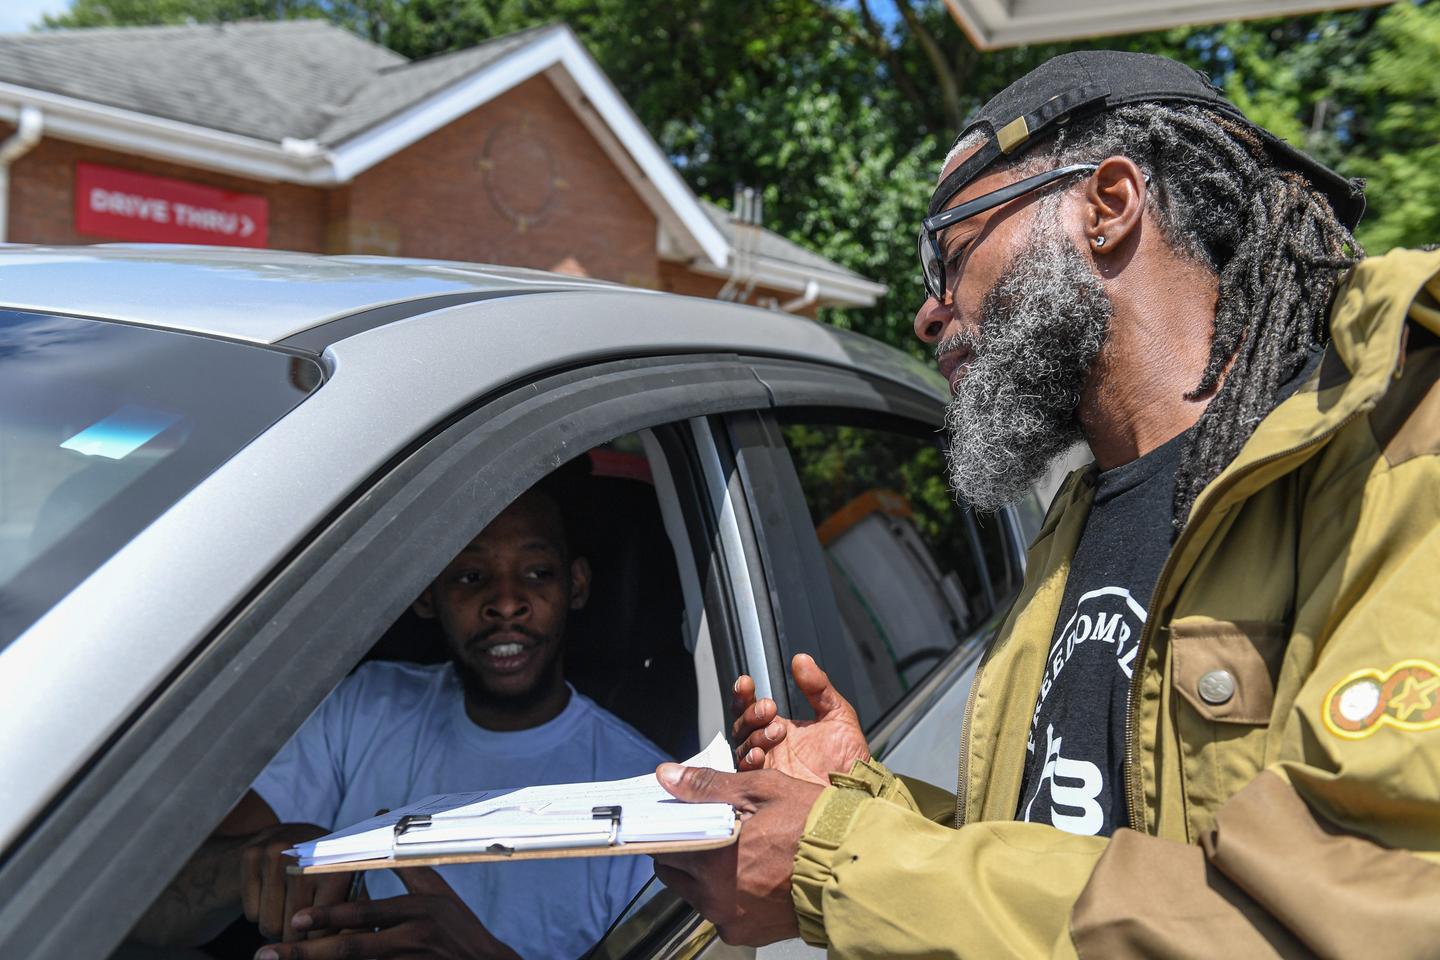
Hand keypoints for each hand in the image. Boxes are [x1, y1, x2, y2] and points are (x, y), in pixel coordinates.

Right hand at [241, 822, 347, 941]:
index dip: (321, 945)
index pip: (322, 929)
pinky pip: (251, 913)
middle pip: (292, 932)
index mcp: (336, 868)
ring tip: (291, 906)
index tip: (321, 946)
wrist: (294, 835)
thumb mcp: (349, 892)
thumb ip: (355, 924)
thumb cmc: (328, 872)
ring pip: (269, 926)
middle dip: (297, 938)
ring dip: (277, 926)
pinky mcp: (251, 856)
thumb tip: (365, 956)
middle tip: (305, 922)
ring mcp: (276, 854)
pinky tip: (273, 893)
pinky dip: (259, 913)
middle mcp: (306, 858)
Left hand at [253, 867, 520, 959]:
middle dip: (309, 951)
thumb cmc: (459, 926)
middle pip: (353, 946)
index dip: (331, 914)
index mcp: (419, 909)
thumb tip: (381, 816)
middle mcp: (412, 938)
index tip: (297, 918)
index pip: (367, 912)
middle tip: (270, 952)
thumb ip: (407, 861)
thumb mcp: (439, 891)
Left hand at [651, 764, 823, 945]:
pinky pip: (722, 913)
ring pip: (696, 894)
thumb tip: (669, 776)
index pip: (662, 846)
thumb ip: (708, 786)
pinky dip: (728, 895)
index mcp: (713, 860)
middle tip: (712, 831)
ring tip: (739, 851)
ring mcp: (731, 919)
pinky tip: (752, 874)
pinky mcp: (747, 934)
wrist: (854, 867)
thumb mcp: (760, 790)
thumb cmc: (813, 826)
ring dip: (706, 874)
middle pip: (674, 873)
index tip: (680, 819)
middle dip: (686, 851)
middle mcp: (715, 897)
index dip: (670, 828)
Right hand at [731, 653, 868, 785]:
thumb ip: (818, 687)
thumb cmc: (849, 758)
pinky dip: (750, 761)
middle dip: (751, 713)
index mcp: (780, 727)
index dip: (743, 693)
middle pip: (741, 724)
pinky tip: (761, 754)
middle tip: (770, 709)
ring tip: (776, 731)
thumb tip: (801, 659)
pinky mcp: (766, 787)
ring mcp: (766, 767)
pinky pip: (745, 773)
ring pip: (741, 746)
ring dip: (754, 735)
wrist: (857, 792)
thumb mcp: (837, 715)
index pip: (751, 707)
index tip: (747, 682)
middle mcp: (768, 746)